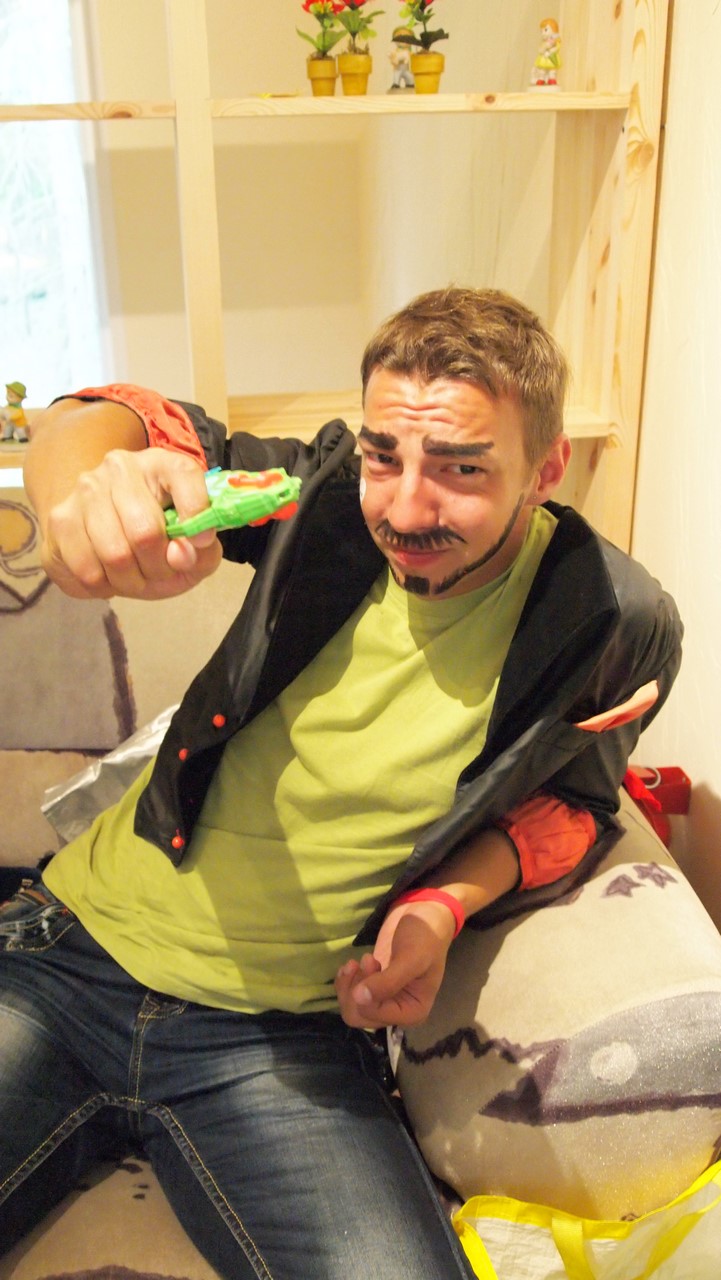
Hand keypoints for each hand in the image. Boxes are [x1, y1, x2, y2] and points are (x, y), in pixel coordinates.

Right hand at [41, 448, 221, 599]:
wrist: (102, 527)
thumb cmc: (158, 536)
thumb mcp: (194, 546)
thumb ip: (203, 553)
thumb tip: (180, 555)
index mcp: (161, 464)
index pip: (185, 477)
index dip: (198, 516)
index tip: (201, 542)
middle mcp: (119, 468)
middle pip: (145, 533)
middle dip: (159, 567)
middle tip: (159, 572)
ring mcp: (84, 490)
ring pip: (114, 556)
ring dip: (131, 582)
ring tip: (134, 576)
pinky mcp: (60, 520)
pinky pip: (87, 571)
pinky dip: (103, 586)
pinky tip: (108, 574)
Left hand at [334, 899, 455, 1029]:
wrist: (425, 915)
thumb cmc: (425, 937)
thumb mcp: (410, 958)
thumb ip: (387, 982)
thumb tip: (358, 999)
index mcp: (413, 1012)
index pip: (374, 1016)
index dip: (365, 991)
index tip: (371, 960)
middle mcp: (397, 1012)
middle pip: (359, 1016)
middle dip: (354, 989)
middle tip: (366, 960)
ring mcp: (385, 1001)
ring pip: (352, 1008)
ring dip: (349, 984)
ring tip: (359, 960)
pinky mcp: (374, 989)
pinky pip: (351, 997)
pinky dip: (346, 981)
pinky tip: (353, 964)